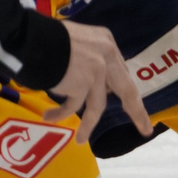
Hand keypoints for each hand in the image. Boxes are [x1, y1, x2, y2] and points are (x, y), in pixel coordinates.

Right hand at [51, 20, 152, 139]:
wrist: (32, 38)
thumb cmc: (48, 36)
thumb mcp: (76, 40)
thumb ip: (88, 56)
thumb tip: (89, 77)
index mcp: (106, 42)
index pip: (119, 71)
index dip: (118, 88)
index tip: (126, 102)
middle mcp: (107, 56)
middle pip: (126, 90)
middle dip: (137, 112)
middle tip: (145, 129)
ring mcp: (97, 72)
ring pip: (97, 106)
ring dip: (88, 125)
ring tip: (81, 140)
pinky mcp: (81, 85)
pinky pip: (72, 106)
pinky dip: (60, 113)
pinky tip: (49, 118)